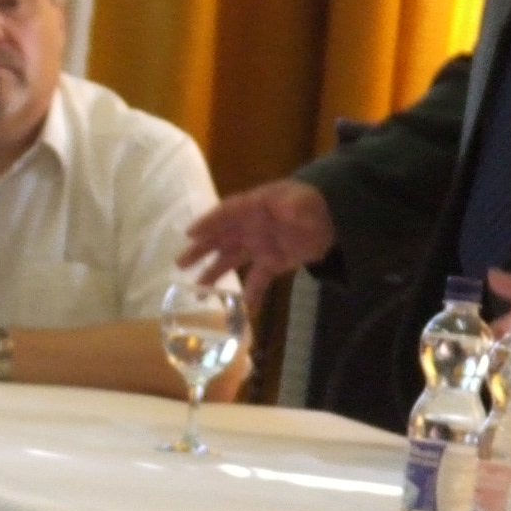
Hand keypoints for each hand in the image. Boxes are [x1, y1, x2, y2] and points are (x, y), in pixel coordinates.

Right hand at [178, 180, 334, 307]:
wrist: (331, 217)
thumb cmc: (311, 201)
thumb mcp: (303, 200)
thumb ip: (294, 206)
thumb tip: (287, 210)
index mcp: (253, 207)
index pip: (226, 213)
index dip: (209, 222)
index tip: (190, 233)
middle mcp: (250, 227)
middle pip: (220, 238)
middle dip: (200, 251)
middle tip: (180, 264)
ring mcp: (259, 246)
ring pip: (232, 261)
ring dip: (215, 276)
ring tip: (199, 293)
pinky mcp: (272, 263)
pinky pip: (258, 281)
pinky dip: (250, 295)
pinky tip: (241, 310)